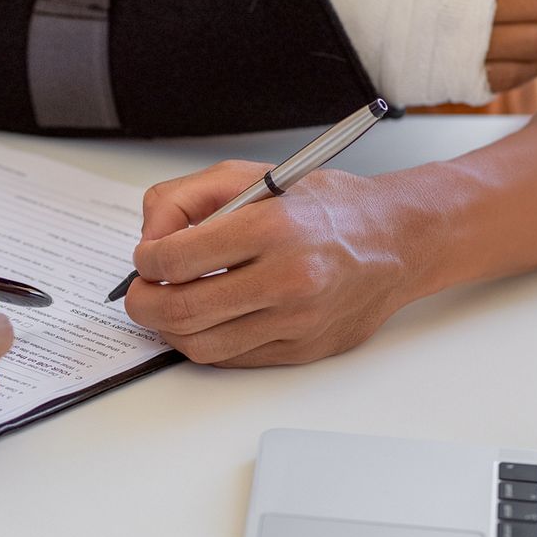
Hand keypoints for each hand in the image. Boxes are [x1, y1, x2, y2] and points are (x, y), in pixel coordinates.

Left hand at [123, 161, 434, 366]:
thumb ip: (191, 197)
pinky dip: (205, 341)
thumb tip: (150, 235)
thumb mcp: (257, 177)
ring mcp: (296, 321)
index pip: (177, 258)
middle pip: (182, 310)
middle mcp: (287, 279)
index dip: (145, 260)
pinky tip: (204, 319)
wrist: (396, 242)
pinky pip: (232, 358)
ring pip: (201, 345)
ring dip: (168, 329)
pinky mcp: (302, 350)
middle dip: (143, 302)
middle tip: (140, 291)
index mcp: (273, 228)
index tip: (145, 257)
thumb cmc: (327, 208)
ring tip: (167, 306)